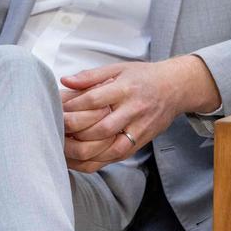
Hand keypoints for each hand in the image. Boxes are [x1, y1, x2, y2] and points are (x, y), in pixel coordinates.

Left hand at [59, 55, 220, 170]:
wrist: (176, 88)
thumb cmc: (144, 77)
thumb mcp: (119, 68)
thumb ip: (90, 76)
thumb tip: (64, 82)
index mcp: (126, 88)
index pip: (94, 100)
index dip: (72, 107)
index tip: (56, 110)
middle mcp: (134, 110)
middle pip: (100, 128)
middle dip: (73, 133)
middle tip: (54, 132)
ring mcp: (139, 128)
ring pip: (109, 148)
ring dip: (82, 153)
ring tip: (62, 149)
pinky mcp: (141, 141)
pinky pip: (116, 157)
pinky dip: (95, 162)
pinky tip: (78, 160)